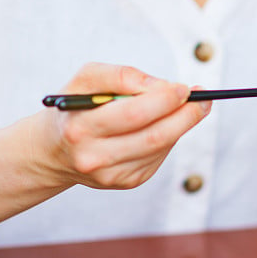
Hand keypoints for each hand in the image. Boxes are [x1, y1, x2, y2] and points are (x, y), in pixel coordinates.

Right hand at [39, 62, 211, 188]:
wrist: (55, 149)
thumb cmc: (76, 107)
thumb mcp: (86, 80)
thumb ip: (122, 75)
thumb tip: (163, 85)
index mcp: (80, 127)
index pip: (134, 113)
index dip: (165, 100)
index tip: (184, 87)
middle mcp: (94, 157)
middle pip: (155, 136)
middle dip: (185, 115)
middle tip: (201, 100)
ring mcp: (111, 175)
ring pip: (161, 147)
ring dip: (181, 126)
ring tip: (191, 108)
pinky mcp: (126, 182)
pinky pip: (159, 157)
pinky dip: (168, 138)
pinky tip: (164, 126)